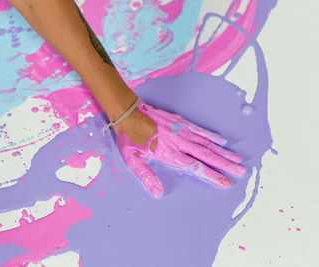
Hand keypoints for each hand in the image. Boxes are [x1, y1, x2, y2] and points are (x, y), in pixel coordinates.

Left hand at [113, 99, 245, 197]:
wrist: (128, 113)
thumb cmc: (130, 138)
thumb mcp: (133, 160)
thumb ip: (146, 176)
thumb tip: (157, 193)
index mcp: (169, 153)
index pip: (195, 167)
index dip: (211, 175)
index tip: (225, 182)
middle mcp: (179, 142)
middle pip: (206, 155)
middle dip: (225, 164)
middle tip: (241, 170)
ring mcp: (182, 130)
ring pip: (207, 143)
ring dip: (223, 151)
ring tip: (237, 158)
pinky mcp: (180, 121)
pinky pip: (200, 130)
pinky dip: (212, 135)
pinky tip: (222, 140)